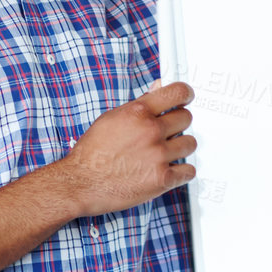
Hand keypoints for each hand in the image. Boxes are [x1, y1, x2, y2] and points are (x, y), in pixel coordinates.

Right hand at [54, 81, 196, 217]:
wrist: (81, 183)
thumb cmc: (92, 152)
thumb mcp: (111, 119)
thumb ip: (139, 104)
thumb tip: (158, 88)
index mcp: (138, 112)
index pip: (177, 93)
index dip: (185, 94)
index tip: (186, 98)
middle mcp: (150, 131)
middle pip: (186, 118)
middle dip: (179, 123)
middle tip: (169, 130)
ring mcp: (158, 155)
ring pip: (190, 144)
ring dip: (180, 147)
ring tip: (165, 152)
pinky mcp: (162, 179)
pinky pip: (188, 171)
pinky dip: (181, 171)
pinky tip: (170, 169)